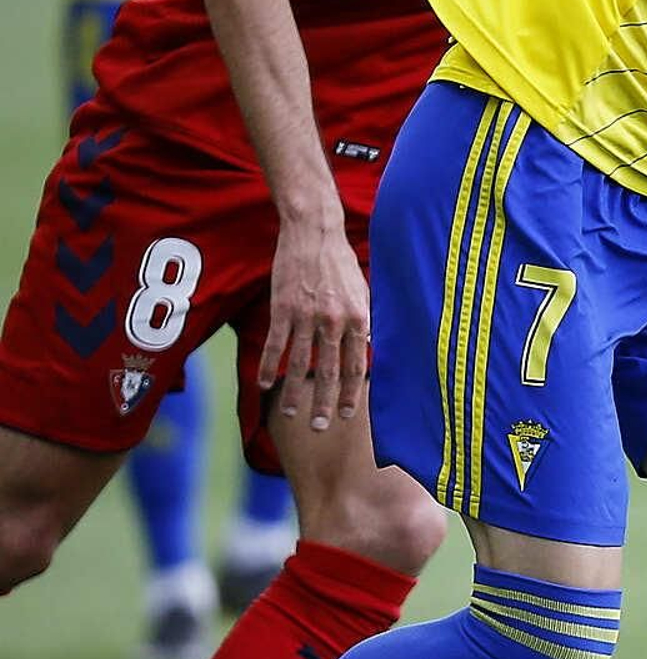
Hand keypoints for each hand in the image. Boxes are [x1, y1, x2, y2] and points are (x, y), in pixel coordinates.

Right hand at [260, 216, 370, 431]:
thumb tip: (370, 353)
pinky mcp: (283, 307)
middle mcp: (334, 321)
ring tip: (291, 413)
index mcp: (358, 318)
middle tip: (321, 427)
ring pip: (299, 364)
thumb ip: (365, 323)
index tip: (348, 414)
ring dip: (294, 392)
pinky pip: (275, 344)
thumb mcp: (363, 292)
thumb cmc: (340, 263)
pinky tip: (264, 384)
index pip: (357, 366)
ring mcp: (306, 315)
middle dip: (325, 403)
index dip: (353, 394)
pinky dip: (268, 366)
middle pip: (330, 372)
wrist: (314, 232)